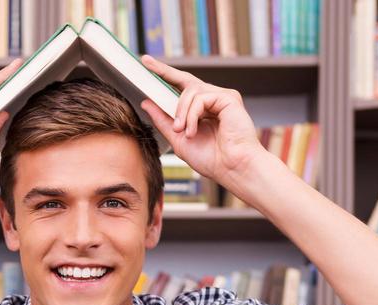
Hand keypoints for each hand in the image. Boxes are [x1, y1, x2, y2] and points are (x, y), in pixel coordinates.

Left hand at [137, 54, 265, 189]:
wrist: (231, 168)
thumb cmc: (211, 159)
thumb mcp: (178, 139)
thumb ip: (163, 120)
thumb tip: (147, 102)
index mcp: (201, 109)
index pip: (180, 87)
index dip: (164, 74)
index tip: (146, 63)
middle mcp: (212, 99)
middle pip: (185, 80)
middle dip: (164, 71)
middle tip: (146, 63)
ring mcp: (221, 97)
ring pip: (190, 91)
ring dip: (181, 113)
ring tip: (182, 132)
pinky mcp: (229, 97)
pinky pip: (201, 98)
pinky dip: (192, 115)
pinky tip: (193, 131)